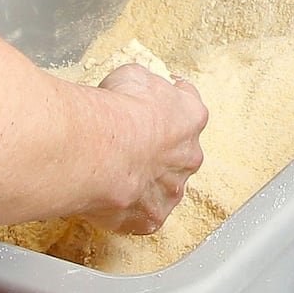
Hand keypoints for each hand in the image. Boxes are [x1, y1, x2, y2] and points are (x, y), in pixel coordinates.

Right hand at [82, 63, 208, 234]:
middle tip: (128, 146)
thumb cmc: (118, 109)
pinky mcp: (150, 217)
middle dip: (157, 152)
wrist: (102, 147)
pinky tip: (108, 199)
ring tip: (113, 175)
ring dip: (143, 182)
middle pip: (178, 154)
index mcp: (191, 118)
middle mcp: (189, 156)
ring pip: (161, 188)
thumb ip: (144, 85)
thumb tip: (138, 87)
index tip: (156, 110)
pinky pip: (141, 215)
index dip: (169, 109)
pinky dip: (126, 209)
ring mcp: (172, 190)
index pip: (188, 111)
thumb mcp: (133, 76)